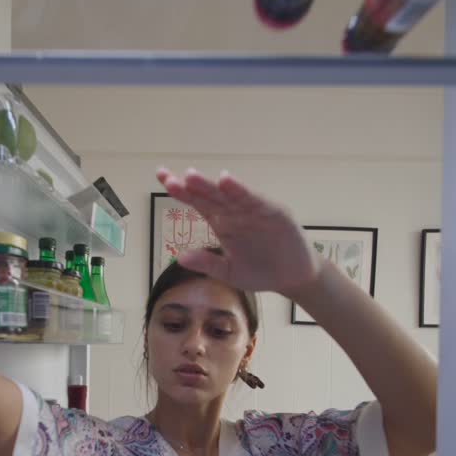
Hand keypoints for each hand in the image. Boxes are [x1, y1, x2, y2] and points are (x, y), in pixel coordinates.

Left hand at [157, 168, 319, 298]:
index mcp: (222, 223)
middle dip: (191, 187)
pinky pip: (255, 200)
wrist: (293, 278)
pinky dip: (242, 191)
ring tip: (191, 176)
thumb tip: (178, 257)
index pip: (198, 202)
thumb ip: (207, 264)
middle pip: (210, 196)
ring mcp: (254, 211)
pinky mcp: (274, 213)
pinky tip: (227, 182)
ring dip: (211, 186)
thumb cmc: (261, 271)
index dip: (181, 191)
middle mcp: (236, 213)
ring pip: (229, 195)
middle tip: (170, 179)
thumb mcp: (229, 273)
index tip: (162, 178)